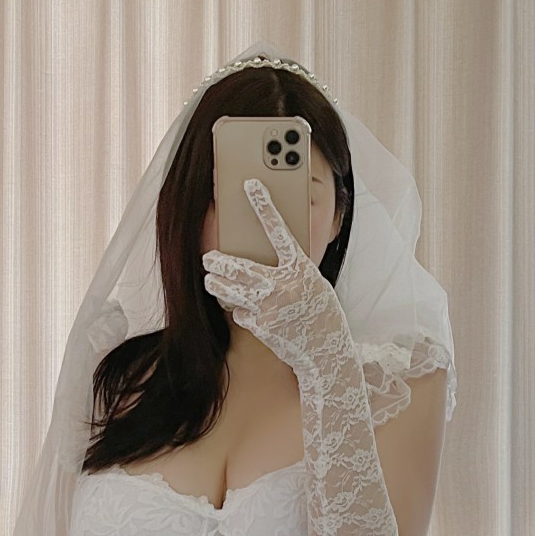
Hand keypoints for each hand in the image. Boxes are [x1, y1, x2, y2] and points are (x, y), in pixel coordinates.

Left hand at [201, 177, 345, 376]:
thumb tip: (259, 255)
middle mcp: (284, 285)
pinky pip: (239, 313)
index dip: (264, 205)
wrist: (327, 351)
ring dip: (216, 284)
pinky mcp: (260, 326)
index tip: (250, 184)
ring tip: (212, 280)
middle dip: (216, 261)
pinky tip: (251, 314)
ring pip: (227, 289)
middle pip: (237, 266)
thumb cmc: (320, 311)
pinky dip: (241, 312)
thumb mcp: (311, 282)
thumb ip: (290, 268)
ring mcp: (270, 307)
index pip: (279, 229)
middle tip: (208, 258)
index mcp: (301, 268)